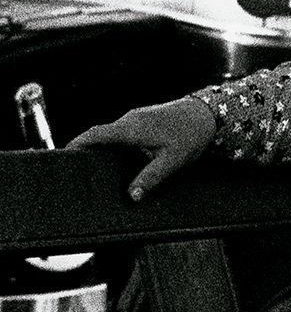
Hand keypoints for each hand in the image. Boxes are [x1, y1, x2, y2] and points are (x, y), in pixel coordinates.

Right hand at [65, 97, 217, 199]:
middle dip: (86, 149)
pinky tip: (119, 159)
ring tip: (95, 166)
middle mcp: (129, 120)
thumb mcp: (172, 162)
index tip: (64, 154)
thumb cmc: (190, 136)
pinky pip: (121, 132)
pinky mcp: (142, 120)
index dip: (77, 143)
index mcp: (131, 129)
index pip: (95, 134)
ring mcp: (135, 118)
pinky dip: (115, 144)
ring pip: (111, 133)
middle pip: (99, 134)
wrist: (205, 114)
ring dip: (102, 146)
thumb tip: (132, 196)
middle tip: (77, 167)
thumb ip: (151, 179)